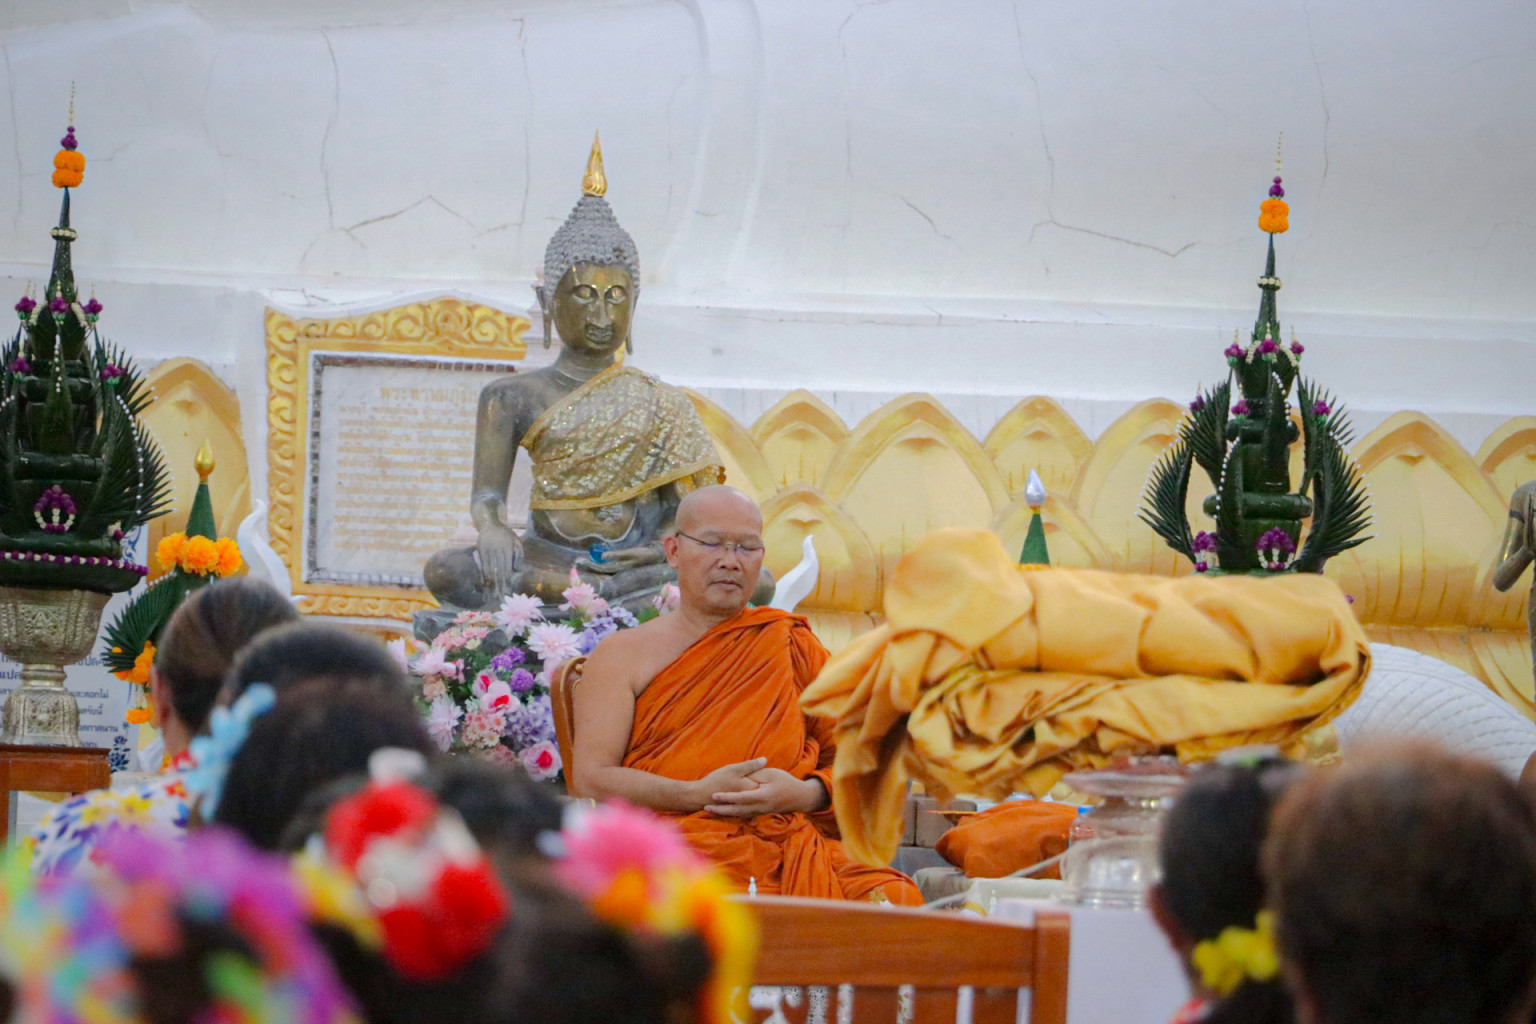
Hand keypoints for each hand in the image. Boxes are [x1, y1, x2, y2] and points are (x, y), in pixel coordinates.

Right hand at [476, 521, 522, 591]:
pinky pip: (482, 564)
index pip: (507, 566)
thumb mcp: (516, 541)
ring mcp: (487, 549)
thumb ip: (519, 554)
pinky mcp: (480, 550)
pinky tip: (485, 582)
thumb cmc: (506, 535)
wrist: (490, 523)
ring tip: (492, 592)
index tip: (508, 589)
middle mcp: (497, 549)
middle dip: (499, 583)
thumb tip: (517, 569)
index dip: (507, 579)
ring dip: (491, 582)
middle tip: (500, 595)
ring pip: (489, 568)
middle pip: (498, 569)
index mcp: (507, 547)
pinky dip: (484, 574)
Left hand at [577, 544, 663, 575]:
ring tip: (583, 560)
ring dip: (593, 563)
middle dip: (589, 565)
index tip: (579, 561)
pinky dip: (601, 561)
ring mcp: (619, 566)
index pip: (600, 568)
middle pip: (599, 568)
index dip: (590, 565)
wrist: (654, 555)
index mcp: (618, 568)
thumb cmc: (643, 554)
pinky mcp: (621, 563)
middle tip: (577, 560)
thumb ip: (617, 555)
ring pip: (603, 567)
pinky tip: (596, 559)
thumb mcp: (631, 553)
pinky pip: (608, 564)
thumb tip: (602, 556)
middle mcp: (617, 569)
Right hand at [689, 758, 765, 810]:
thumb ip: (750, 765)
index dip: (767, 776)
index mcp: (752, 790)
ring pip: (756, 798)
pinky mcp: (739, 810)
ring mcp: (745, 806)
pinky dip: (750, 800)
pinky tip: (747, 795)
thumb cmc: (716, 781)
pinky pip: (749, 805)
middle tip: (759, 778)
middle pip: (762, 791)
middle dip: (763, 785)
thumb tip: (765, 759)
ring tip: (753, 786)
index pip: (766, 782)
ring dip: (757, 794)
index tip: (767, 771)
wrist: (700, 797)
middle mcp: (751, 801)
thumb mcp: (733, 769)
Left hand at [706, 767, 825, 817]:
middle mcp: (759, 807)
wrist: (800, 798)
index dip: (726, 797)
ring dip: (724, 813)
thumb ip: (756, 774)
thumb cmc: (787, 783)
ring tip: (710, 811)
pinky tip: (724, 813)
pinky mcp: (760, 813)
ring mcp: (760, 812)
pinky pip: (744, 815)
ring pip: (739, 814)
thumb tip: (743, 775)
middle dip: (720, 809)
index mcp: (762, 796)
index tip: (714, 796)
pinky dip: (732, 814)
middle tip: (705, 807)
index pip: (740, 798)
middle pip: (736, 810)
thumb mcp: (772, 775)